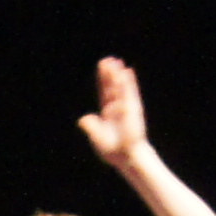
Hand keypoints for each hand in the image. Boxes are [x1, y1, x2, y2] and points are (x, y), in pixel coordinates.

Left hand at [77, 56, 151, 171]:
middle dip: (110, 74)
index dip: (103, 81)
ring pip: (120, 87)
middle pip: (112, 87)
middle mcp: (117, 108)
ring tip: (116, 61)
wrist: (126, 156)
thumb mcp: (97, 138)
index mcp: (108, 114)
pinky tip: (127, 71)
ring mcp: (126, 107)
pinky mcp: (133, 108)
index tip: (102, 69)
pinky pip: (129, 92)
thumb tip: (82, 119)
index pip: (104, 93)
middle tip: (108, 60)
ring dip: (118, 74)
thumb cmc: (113, 150)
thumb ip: (91, 127)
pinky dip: (128, 82)